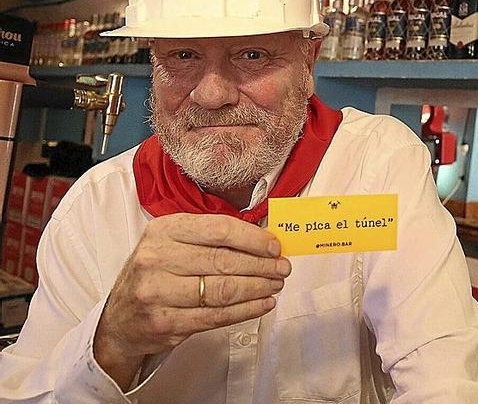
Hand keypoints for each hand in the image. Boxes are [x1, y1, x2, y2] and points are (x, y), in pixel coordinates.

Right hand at [93, 213, 289, 386]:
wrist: (120, 320)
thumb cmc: (156, 274)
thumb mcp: (172, 244)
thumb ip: (211, 238)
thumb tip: (263, 240)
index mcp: (164, 231)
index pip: (219, 230)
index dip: (253, 239)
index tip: (275, 247)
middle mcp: (157, 258)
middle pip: (224, 261)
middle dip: (261, 265)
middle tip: (282, 268)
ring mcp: (158, 292)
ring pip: (223, 290)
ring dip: (257, 288)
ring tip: (275, 285)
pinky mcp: (166, 322)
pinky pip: (216, 316)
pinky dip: (246, 310)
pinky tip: (262, 304)